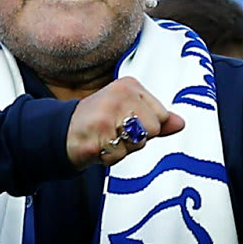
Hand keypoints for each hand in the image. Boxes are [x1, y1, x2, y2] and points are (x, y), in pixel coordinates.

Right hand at [65, 78, 182, 165]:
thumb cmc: (98, 123)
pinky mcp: (100, 131)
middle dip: (136, 139)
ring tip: (106, 139)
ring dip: (123, 149)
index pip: (161, 115)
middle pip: (154, 129)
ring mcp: (109, 112)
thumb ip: (156, 119)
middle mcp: (121, 94)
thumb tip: (181, 123)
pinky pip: (120, 155)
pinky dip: (109, 157)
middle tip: (114, 132)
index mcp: (130, 86)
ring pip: (139, 143)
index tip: (123, 121)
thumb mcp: (129, 114)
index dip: (146, 127)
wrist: (62, 133)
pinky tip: (98, 146)